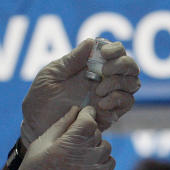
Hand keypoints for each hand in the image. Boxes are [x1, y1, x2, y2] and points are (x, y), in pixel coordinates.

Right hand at [2, 106, 114, 169]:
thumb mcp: (40, 144)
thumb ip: (60, 125)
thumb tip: (76, 110)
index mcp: (68, 144)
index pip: (89, 120)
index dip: (87, 113)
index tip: (84, 113)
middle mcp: (85, 156)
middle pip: (97, 132)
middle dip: (88, 130)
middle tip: (74, 137)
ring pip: (105, 147)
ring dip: (95, 145)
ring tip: (79, 152)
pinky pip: (109, 163)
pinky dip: (102, 160)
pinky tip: (87, 163)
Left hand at [20, 38, 139, 147]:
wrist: (37, 127)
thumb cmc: (40, 100)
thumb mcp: (51, 75)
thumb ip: (71, 60)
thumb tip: (91, 42)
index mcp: (90, 66)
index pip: (114, 51)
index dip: (115, 49)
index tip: (103, 53)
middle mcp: (103, 79)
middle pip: (130, 66)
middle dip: (121, 65)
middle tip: (104, 72)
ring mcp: (108, 97)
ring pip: (133, 83)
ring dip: (119, 82)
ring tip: (99, 90)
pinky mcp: (110, 114)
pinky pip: (127, 103)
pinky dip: (118, 99)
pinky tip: (101, 104)